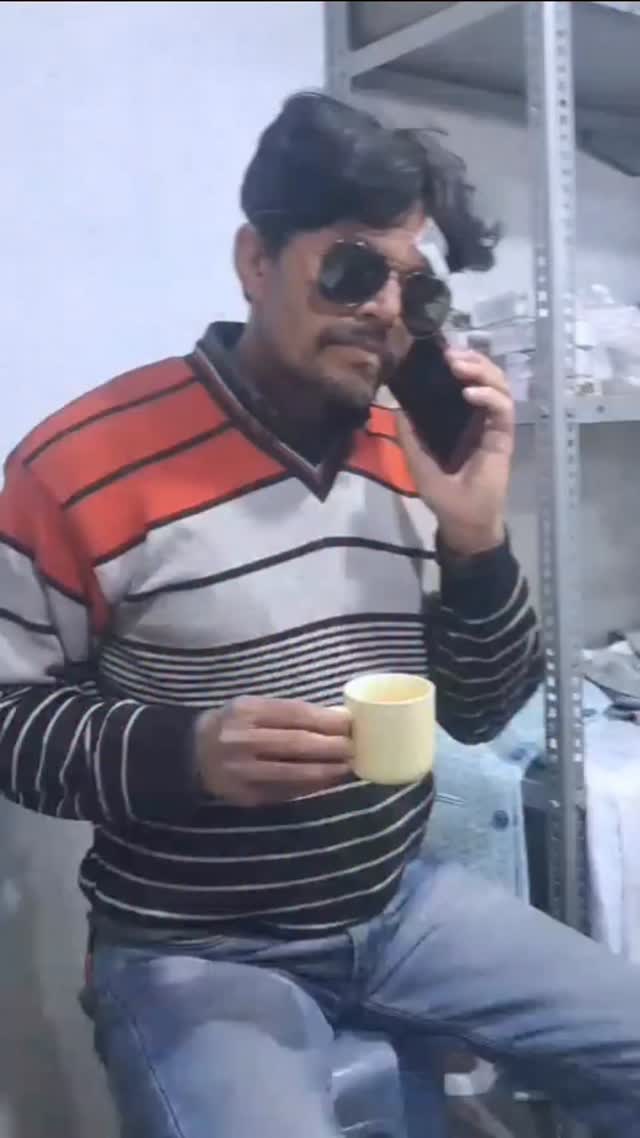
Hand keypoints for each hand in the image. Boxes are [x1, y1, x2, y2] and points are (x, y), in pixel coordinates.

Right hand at [193, 696, 352, 806]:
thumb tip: (337, 719)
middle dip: (331, 747)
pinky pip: (285, 792)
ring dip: (325, 772)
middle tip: (353, 748)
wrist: (192, 753)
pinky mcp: (245, 796)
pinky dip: (310, 788)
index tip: (349, 725)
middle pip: (297, 744)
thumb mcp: (253, 708)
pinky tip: (326, 782)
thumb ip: (288, 713)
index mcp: (246, 712)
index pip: (294, 715)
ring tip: (346, 768)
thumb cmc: (233, 725)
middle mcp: (241, 740)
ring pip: (293, 773)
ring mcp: (242, 771)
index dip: (326, 721)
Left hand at [397, 348, 513, 555]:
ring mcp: (494, 425)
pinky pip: (503, 409)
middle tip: (450, 355)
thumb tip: (396, 404)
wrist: (463, 521)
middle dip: (470, 360)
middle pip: (485, 375)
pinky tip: (471, 394)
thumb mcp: (417, 459)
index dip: (458, 362)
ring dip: (481, 371)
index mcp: (460, 418)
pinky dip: (489, 397)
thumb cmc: (443, 494)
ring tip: (460, 367)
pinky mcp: (504, 437)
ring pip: (498, 386)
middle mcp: (479, 417)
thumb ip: (409, 433)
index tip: (440, 352)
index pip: (464, 380)